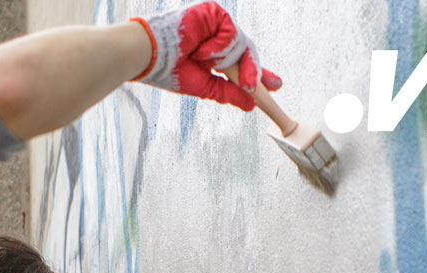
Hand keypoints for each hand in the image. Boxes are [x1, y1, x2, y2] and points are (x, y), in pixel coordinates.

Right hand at [132, 2, 281, 110]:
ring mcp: (216, 25)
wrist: (150, 55)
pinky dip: (220, 46)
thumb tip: (251, 105)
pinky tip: (202, 51)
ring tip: (204, 62)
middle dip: (253, 71)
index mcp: (215, 56)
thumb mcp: (205, 87)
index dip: (260, 74)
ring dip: (227, 59)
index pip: (243, 64)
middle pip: (247, 53)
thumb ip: (229, 93)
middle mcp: (218, 39)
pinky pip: (231, 32)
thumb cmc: (170, 71)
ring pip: (242, 44)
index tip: (277, 85)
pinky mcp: (214, 13)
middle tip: (253, 86)